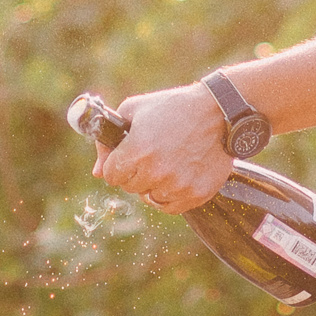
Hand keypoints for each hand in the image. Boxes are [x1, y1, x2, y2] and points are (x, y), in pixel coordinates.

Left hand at [91, 83, 231, 211]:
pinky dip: (170, 196)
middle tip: (152, 155)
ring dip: (153, 185)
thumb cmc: (172, 108)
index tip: (129, 155)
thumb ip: (108, 141)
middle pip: (129, 187)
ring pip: (149, 198)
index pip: (111, 175)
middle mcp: (156, 171)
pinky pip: (170, 207)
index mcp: (137, 150)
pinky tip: (177, 176)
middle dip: (135, 173)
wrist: (218, 112)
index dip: (118, 164)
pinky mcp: (196, 194)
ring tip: (167, 164)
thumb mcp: (133, 111)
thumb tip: (97, 173)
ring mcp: (177, 185)